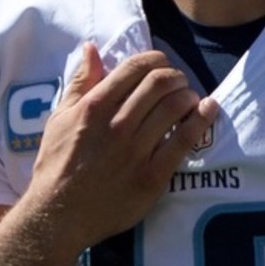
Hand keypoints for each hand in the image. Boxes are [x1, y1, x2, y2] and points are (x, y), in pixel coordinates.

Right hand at [27, 43, 217, 251]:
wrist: (57, 217)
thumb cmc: (56, 165)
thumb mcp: (59, 118)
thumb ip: (80, 82)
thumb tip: (92, 49)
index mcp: (94, 107)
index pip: (135, 67)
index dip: (156, 59)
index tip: (161, 65)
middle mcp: (117, 126)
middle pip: (160, 83)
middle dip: (175, 75)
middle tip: (178, 82)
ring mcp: (136, 152)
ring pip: (175, 107)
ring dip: (189, 95)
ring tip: (189, 98)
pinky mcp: (152, 177)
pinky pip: (184, 142)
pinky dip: (200, 120)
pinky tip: (207, 110)